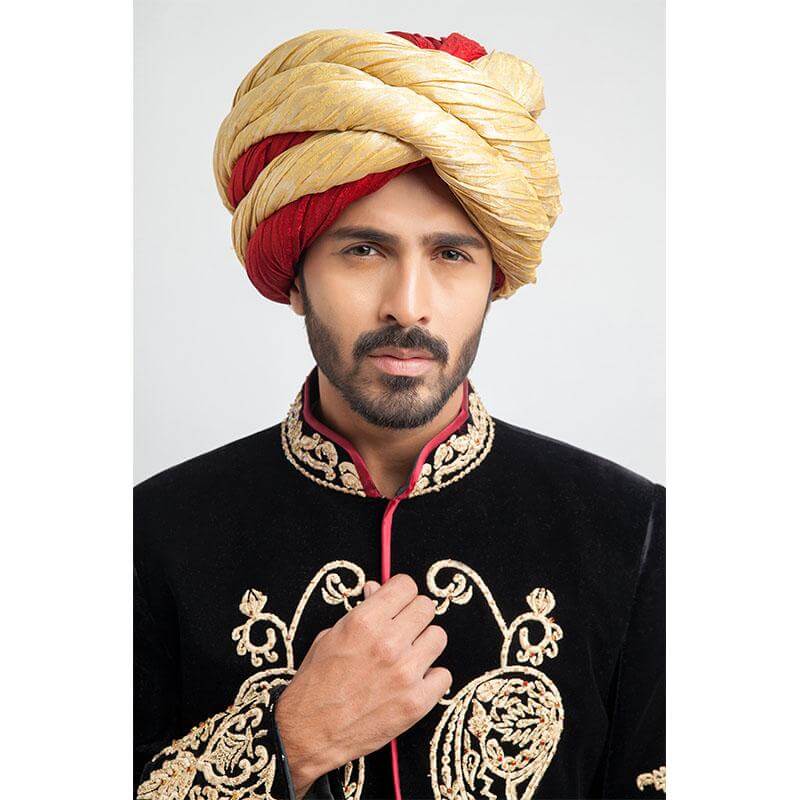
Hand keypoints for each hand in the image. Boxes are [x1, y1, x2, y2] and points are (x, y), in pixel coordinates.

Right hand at [273, 573, 450, 792]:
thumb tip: (377, 589)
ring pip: (438, 637)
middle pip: (426, 607)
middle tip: (403, 630)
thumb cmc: (316, 683)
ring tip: (408, 656)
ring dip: (424, 644)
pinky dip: (431, 679)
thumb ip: (361, 611)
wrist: (308, 733)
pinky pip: (443, 675)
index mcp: (364, 621)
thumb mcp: (330, 636)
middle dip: (414, 615)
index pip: (405, 585)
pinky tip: (413, 683)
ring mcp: (405, 673)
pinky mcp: (416, 702)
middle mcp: (388, 642)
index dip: (400, 593)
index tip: (397, 603)